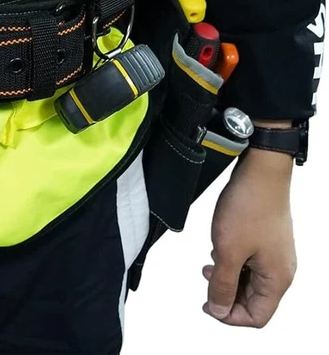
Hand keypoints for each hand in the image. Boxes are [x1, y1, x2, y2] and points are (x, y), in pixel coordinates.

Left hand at [203, 145, 295, 327]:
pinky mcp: (268, 240)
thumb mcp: (227, 251)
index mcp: (277, 279)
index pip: (257, 316)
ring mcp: (276, 254)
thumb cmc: (249, 206)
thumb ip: (222, 285)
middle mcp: (281, 269)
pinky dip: (234, 261)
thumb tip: (219, 310)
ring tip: (210, 266)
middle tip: (206, 283)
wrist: (260, 171)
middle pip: (254, 300)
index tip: (209, 305)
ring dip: (228, 277)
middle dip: (228, 294)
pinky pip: (251, 262)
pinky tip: (220, 250)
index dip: (230, 315)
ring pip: (250, 280)